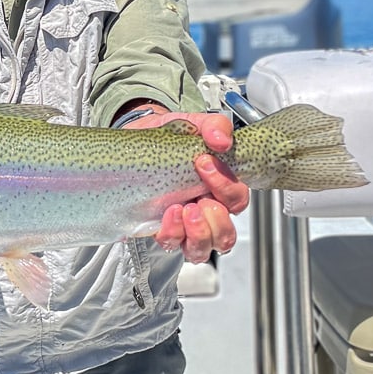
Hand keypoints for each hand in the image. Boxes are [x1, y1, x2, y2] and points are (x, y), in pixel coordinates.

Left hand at [121, 111, 249, 262]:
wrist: (134, 144)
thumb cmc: (169, 139)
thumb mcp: (192, 124)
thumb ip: (213, 126)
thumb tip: (222, 139)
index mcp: (219, 187)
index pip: (238, 199)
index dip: (227, 186)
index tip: (204, 163)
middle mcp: (206, 211)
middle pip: (226, 234)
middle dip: (216, 218)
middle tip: (199, 197)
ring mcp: (184, 226)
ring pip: (204, 249)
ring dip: (199, 233)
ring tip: (186, 209)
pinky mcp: (163, 230)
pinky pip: (173, 244)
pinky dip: (173, 233)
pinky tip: (167, 214)